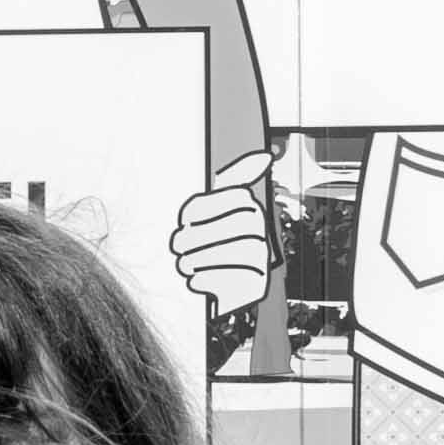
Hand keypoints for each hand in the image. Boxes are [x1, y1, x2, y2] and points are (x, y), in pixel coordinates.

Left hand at [170, 168, 273, 313]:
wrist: (236, 288)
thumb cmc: (225, 244)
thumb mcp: (229, 208)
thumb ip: (238, 179)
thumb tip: (265, 156)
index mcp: (253, 209)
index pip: (228, 199)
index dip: (199, 208)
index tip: (186, 220)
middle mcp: (262, 232)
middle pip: (220, 228)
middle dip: (191, 238)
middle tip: (179, 245)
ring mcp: (260, 260)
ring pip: (217, 254)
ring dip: (192, 260)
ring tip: (186, 263)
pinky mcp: (254, 287)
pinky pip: (220, 278)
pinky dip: (201, 280)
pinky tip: (198, 278)